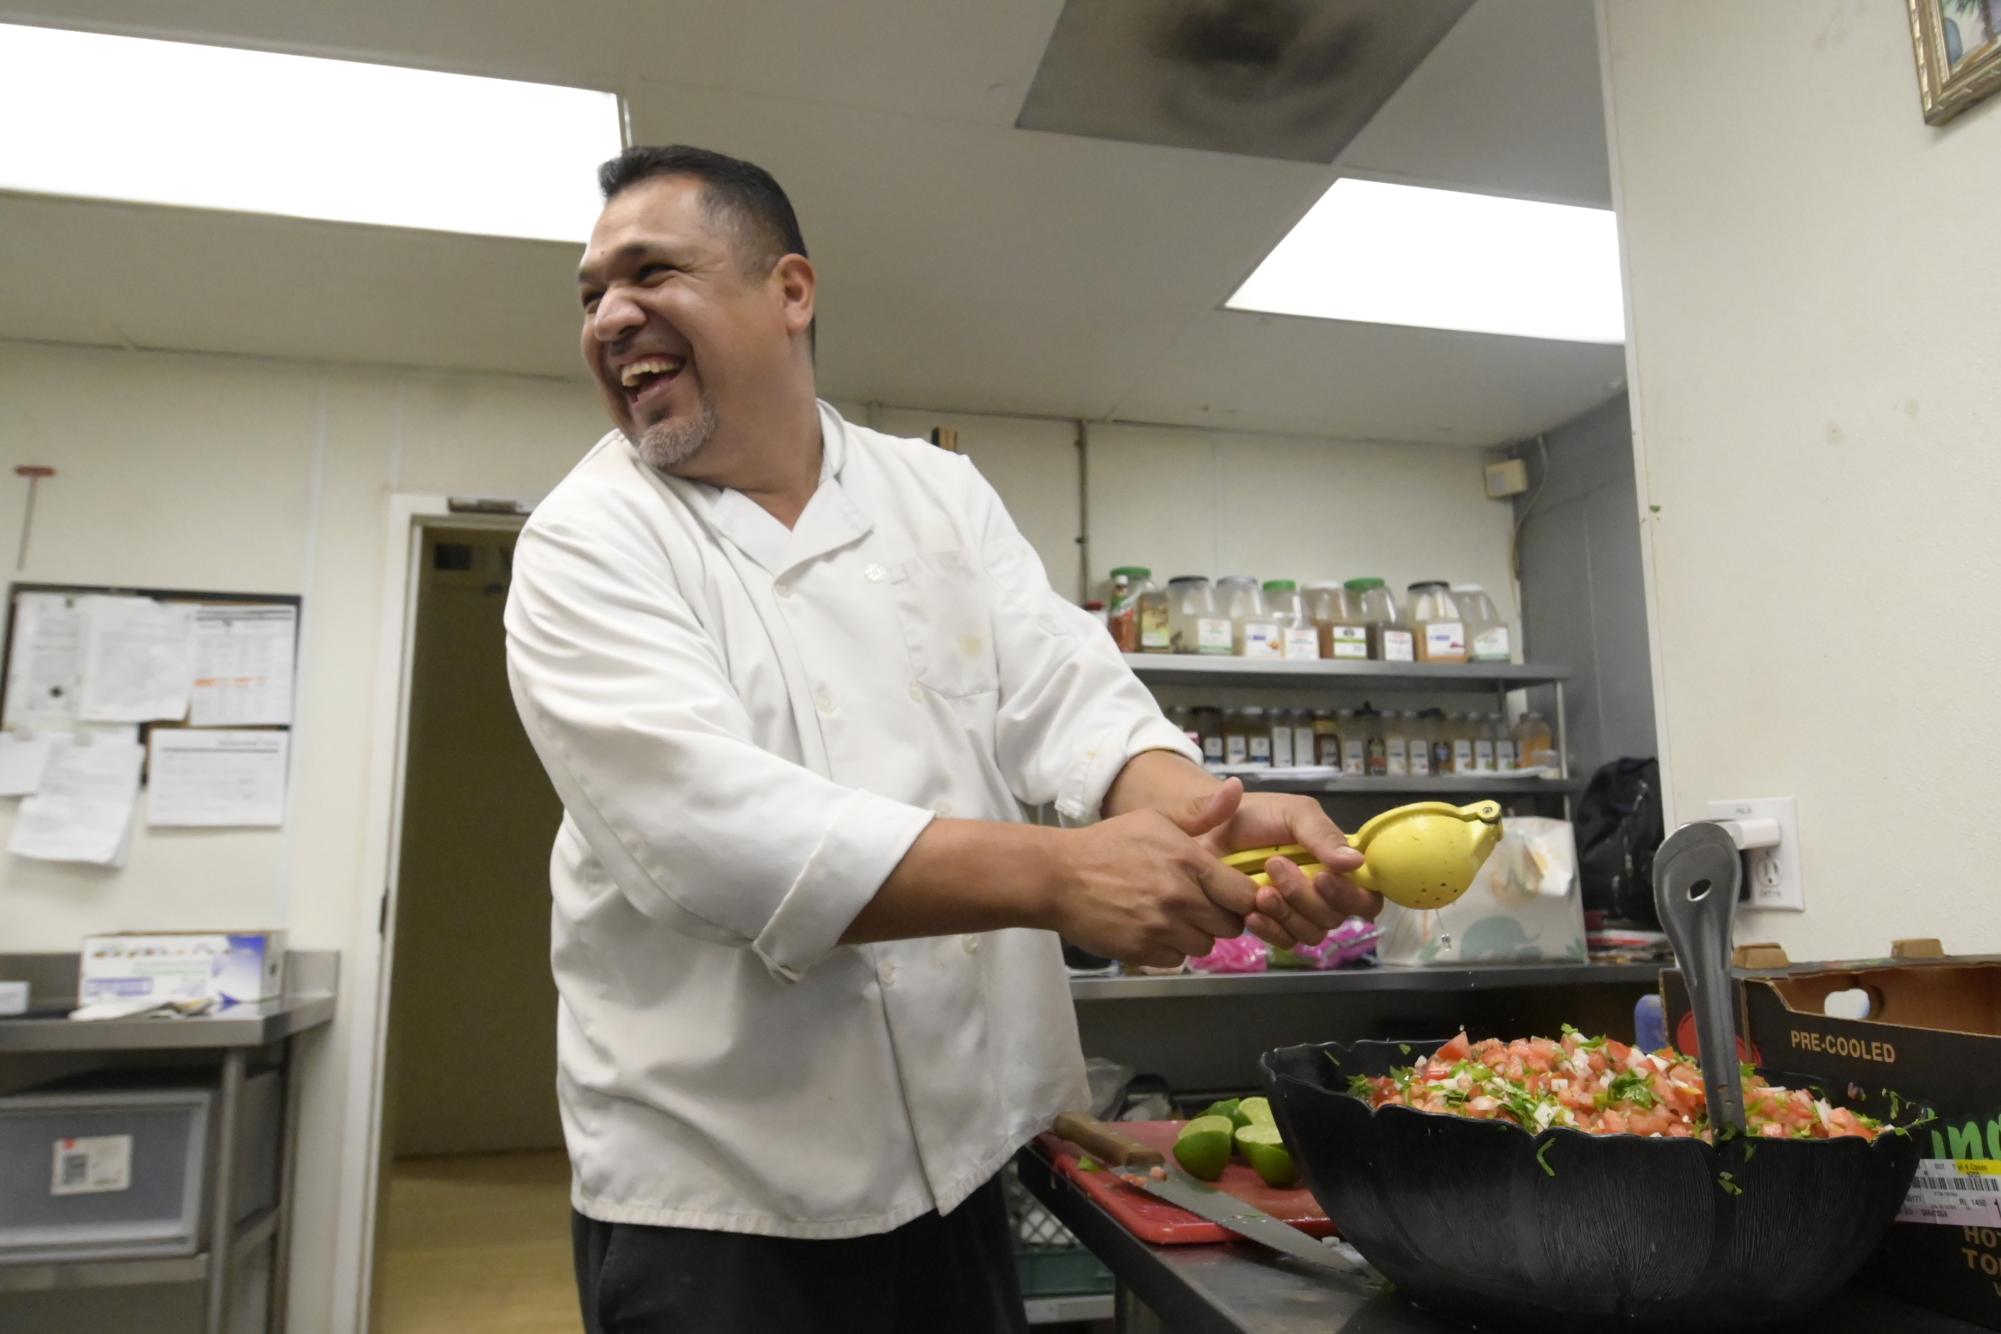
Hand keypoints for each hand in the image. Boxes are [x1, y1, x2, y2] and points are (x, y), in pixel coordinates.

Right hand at [1049, 804, 1261, 968]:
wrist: (1058, 876)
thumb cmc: (1109, 843)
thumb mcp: (1155, 818)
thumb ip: (1201, 811)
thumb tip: (1237, 788)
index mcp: (1189, 862)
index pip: (1245, 896)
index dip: (1242, 897)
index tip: (1229, 893)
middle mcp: (1180, 899)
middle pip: (1230, 926)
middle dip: (1221, 918)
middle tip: (1200, 905)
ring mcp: (1161, 928)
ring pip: (1205, 946)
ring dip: (1195, 935)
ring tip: (1174, 917)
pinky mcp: (1142, 952)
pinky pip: (1176, 960)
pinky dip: (1169, 949)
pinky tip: (1153, 929)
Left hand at [1166, 780, 1382, 949]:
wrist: (1207, 828)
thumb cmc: (1254, 815)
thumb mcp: (1293, 813)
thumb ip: (1323, 835)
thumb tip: (1358, 863)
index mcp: (1336, 864)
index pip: (1365, 896)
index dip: (1351, 897)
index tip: (1322, 878)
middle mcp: (1322, 892)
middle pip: (1336, 917)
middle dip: (1306, 897)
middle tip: (1275, 867)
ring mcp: (1297, 911)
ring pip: (1311, 932)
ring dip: (1287, 914)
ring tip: (1260, 891)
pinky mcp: (1271, 924)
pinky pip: (1284, 941)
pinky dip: (1270, 929)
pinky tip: (1251, 913)